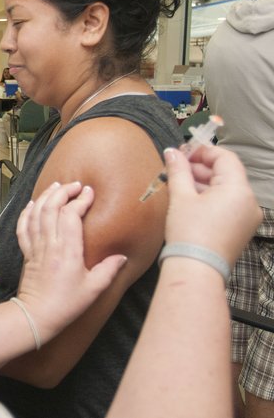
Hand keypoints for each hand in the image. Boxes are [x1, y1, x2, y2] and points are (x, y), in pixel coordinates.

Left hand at [15, 182, 126, 342]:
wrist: (36, 315)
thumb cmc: (66, 304)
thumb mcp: (93, 289)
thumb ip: (108, 270)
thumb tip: (122, 257)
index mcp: (68, 252)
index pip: (71, 216)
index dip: (80, 201)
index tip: (90, 192)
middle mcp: (50, 245)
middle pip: (51, 208)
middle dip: (63, 192)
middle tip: (75, 185)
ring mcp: (36, 247)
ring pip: (36, 214)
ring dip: (46, 196)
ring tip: (57, 186)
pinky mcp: (27, 252)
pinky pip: (23, 227)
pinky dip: (27, 212)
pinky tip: (33, 203)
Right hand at [163, 145, 260, 265]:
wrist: (196, 270)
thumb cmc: (189, 232)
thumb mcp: (181, 197)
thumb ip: (178, 170)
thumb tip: (172, 151)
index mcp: (239, 190)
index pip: (225, 158)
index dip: (203, 151)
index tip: (182, 153)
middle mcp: (249, 202)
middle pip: (226, 173)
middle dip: (200, 168)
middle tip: (176, 168)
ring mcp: (247, 217)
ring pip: (226, 189)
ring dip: (204, 183)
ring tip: (179, 185)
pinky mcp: (241, 229)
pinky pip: (228, 205)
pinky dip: (211, 198)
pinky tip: (190, 201)